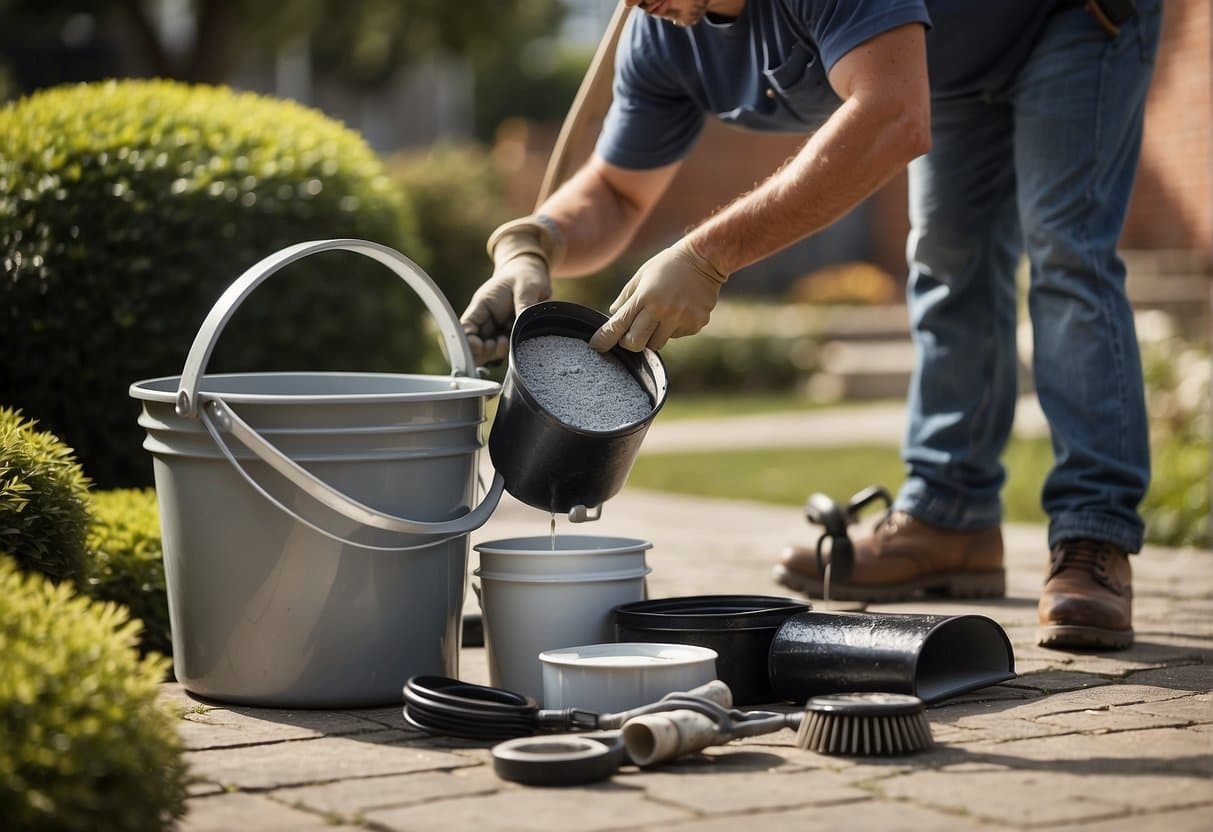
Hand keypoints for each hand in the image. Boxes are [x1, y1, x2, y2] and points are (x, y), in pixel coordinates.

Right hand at [460, 216, 563, 364]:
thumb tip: (521, 325)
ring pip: (487, 353)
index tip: (484, 347)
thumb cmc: (525, 276)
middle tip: (502, 343)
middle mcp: (485, 321)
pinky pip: (503, 352)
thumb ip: (524, 305)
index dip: (468, 344)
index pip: (464, 330)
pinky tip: (519, 343)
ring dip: (498, 354)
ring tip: (511, 340)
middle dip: (484, 352)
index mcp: (482, 306)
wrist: (530, 274)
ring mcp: (495, 330)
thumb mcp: (527, 286)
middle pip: (473, 347)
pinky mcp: (507, 336)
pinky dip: (509, 353)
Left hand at [589, 237, 727, 352]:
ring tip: (661, 314)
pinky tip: (680, 309)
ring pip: (657, 343)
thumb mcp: (642, 275)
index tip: (596, 346)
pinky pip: (676, 335)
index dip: (605, 338)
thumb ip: (626, 298)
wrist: (704, 258)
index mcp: (645, 296)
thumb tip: (614, 316)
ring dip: (653, 335)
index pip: (619, 324)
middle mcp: (662, 309)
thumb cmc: (668, 265)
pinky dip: (673, 328)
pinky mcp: (696, 323)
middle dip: (630, 342)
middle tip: (631, 335)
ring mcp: (681, 318)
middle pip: (636, 343)